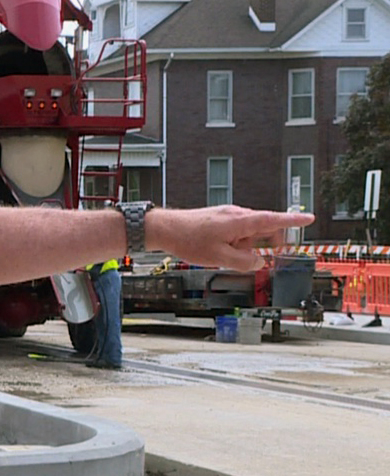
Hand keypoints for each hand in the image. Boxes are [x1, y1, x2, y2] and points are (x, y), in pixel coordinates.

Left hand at [146, 205, 314, 271]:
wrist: (165, 229)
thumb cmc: (189, 239)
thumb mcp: (219, 258)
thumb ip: (244, 262)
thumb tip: (260, 261)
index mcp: (240, 221)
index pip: (274, 220)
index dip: (293, 220)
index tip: (309, 218)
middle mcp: (237, 214)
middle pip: (262, 229)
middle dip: (260, 244)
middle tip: (247, 256)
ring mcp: (228, 215)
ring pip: (248, 233)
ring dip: (243, 246)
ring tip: (221, 252)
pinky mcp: (220, 218)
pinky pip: (236, 232)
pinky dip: (234, 243)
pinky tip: (217, 249)